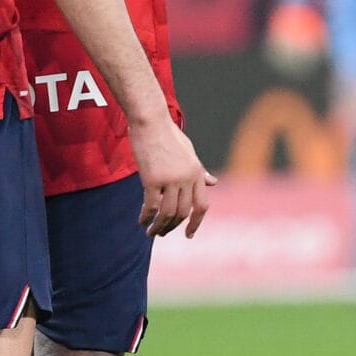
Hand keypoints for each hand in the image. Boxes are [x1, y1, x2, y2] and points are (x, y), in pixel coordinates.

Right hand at [128, 116, 216, 237]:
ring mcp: (170, 179)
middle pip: (184, 212)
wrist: (150, 120)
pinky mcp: (152, 179)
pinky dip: (146, 217)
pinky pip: (151, 206)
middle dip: (173, 227)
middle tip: (162, 233)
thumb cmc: (168, 134)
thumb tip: (213, 182)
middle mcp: (187, 178)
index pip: (202, 205)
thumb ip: (199, 170)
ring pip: (168, 213)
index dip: (196, 223)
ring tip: (151, 233)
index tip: (189, 234)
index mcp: (197, 172)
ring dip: (159, 227)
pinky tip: (141, 222)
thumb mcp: (189, 151)